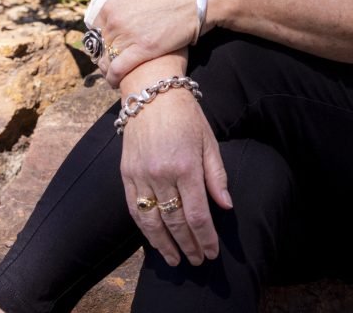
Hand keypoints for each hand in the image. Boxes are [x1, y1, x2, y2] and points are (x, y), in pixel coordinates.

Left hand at [97, 0, 201, 87]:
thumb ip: (123, 4)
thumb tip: (116, 14)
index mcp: (112, 5)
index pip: (94, 31)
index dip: (100, 43)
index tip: (107, 49)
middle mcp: (115, 20)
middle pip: (100, 47)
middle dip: (104, 58)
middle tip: (111, 65)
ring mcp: (128, 35)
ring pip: (106, 61)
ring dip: (108, 70)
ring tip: (115, 75)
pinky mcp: (143, 50)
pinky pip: (117, 70)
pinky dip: (114, 78)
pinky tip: (117, 83)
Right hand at [120, 80, 231, 266]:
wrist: (151, 92)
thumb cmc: (186, 115)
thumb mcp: (209, 140)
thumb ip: (216, 175)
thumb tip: (226, 206)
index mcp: (186, 165)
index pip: (197, 214)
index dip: (206, 237)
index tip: (213, 252)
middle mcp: (161, 173)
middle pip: (175, 222)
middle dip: (189, 245)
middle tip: (199, 260)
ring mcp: (140, 175)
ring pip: (152, 222)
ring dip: (165, 245)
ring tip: (176, 261)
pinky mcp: (126, 174)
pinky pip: (134, 209)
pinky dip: (144, 230)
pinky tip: (154, 241)